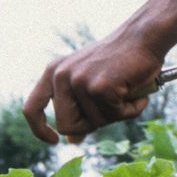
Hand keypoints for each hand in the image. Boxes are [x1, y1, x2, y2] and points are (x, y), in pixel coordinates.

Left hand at [23, 26, 164, 144]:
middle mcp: (60, 76)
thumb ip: (79, 110)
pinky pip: (114, 116)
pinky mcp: (99, 87)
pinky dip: (130, 110)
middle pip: (66, 127)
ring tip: (127, 91)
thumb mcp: (91, 85)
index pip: (31, 108)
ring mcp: (79, 81)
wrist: (145, 36)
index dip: (39, 130)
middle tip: (111, 107)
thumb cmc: (120, 61)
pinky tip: (136, 92)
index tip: (53, 141)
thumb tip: (72, 140)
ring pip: (93, 124)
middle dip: (90, 125)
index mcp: (53, 73)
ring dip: (116, 114)